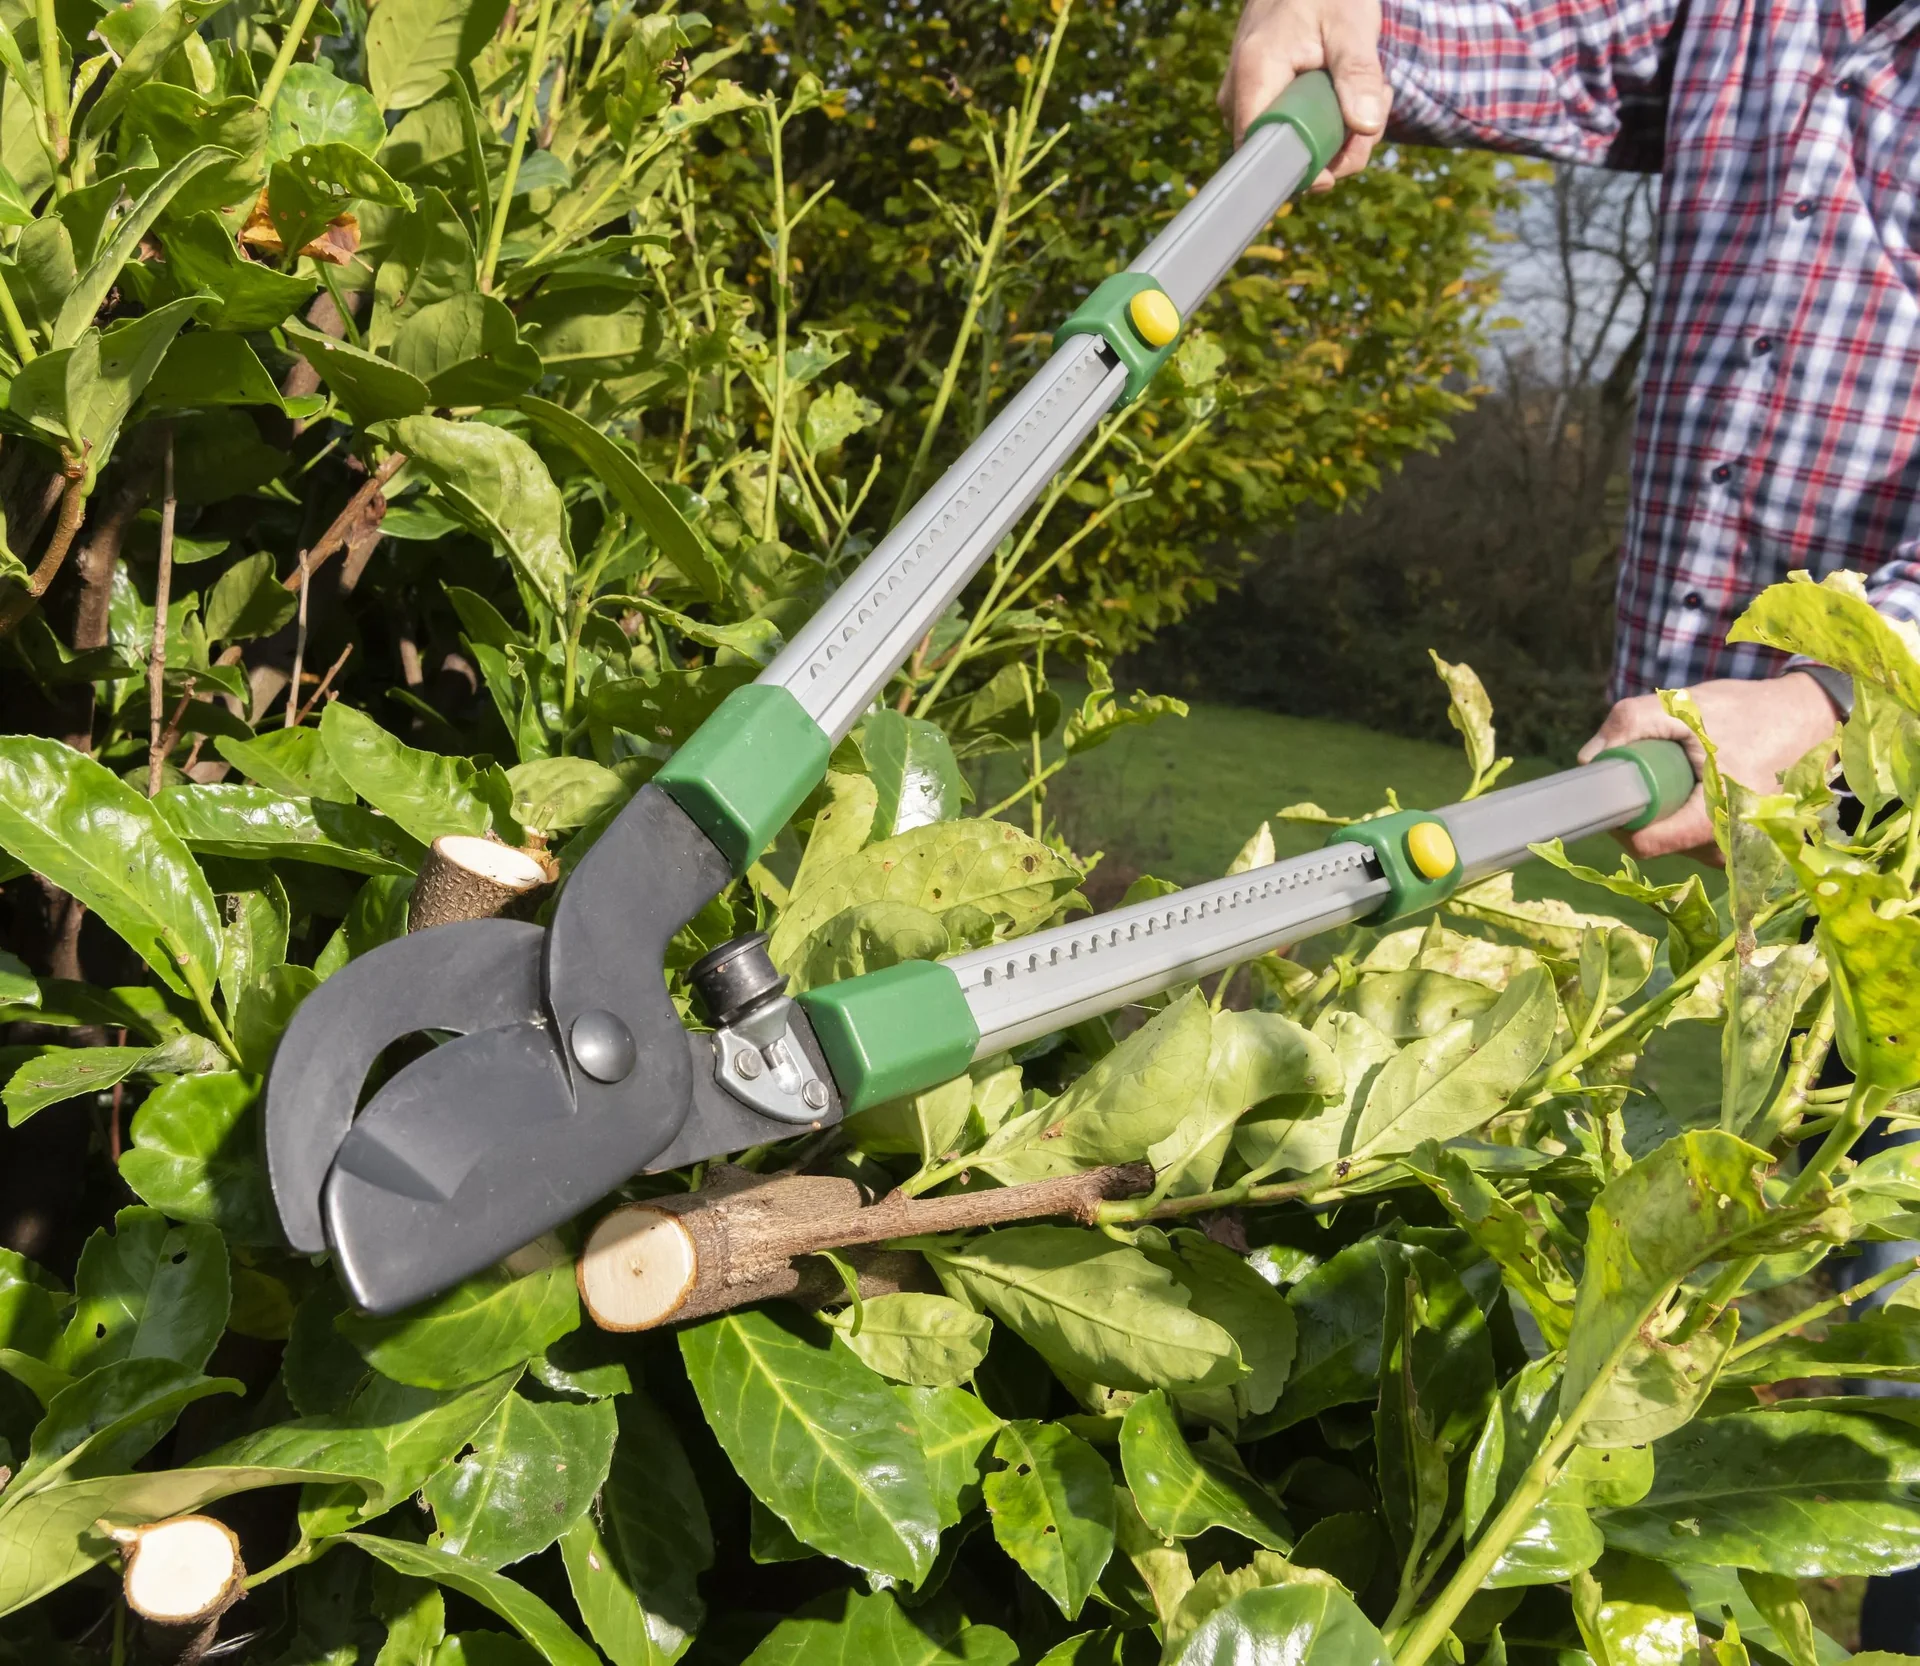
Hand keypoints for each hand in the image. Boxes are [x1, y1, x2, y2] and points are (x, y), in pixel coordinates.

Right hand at [1217, 0, 1389, 184]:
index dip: (1307, 167)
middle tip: (1377, 97)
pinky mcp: (1260, 107)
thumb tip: (1367, 126)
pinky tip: (1351, 91)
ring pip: (1295, 148)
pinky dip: (1333, 121)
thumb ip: (1358, 73)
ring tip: (1370, 87)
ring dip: (1344, 131)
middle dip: (1341, 143)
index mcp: (1255, 75)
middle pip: (1286, 154)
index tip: (1347, 157)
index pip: (1266, 151)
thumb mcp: (1350, 25)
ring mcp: (1246, 105)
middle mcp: (1239, 98)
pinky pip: (1296, 134)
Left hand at [1576, 673, 1841, 862]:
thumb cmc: (1748, 710)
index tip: (1617, 794)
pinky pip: (1703, 842)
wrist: (1811, 716)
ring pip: (1681, 846)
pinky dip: (1692, 818)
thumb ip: (1630, 722)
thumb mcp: (1683, 704)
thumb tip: (1590, 760)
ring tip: (1683, 777)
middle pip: (1662, 845)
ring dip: (1670, 816)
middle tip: (1651, 775)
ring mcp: (1746, 850)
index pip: (1647, 844)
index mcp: (1717, 815)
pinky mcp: (1753, 846)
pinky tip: (1701, 789)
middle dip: (1648, 812)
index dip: (1620, 821)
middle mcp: (1734, 844)